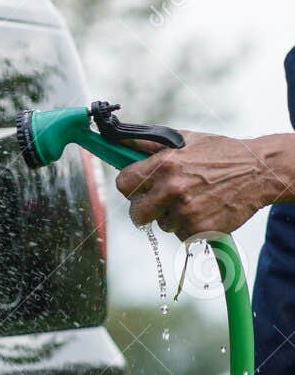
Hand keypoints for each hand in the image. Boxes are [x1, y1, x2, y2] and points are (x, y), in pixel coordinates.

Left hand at [114, 129, 294, 240]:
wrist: (257, 171)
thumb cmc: (219, 153)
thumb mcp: (183, 140)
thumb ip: (148, 145)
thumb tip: (117, 142)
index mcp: (164, 164)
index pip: (124, 184)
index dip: (129, 187)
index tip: (137, 188)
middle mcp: (172, 189)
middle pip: (137, 213)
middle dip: (145, 209)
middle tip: (159, 202)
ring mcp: (186, 211)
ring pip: (162, 224)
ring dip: (172, 217)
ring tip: (192, 200)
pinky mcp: (200, 229)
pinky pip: (181, 234)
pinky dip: (189, 227)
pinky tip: (203, 210)